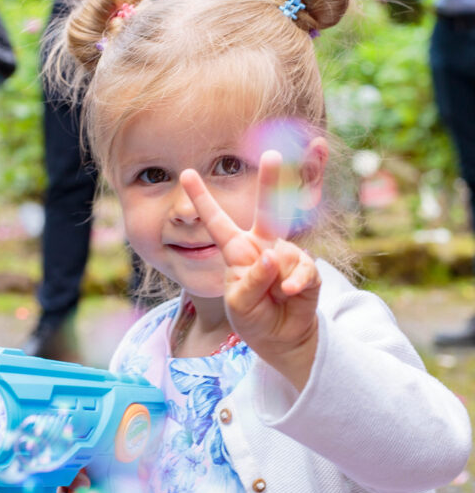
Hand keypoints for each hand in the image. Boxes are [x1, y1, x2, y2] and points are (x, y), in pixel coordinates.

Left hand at [180, 150, 320, 390]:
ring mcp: (285, 254)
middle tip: (272, 154)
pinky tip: (288, 294)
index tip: (186, 173)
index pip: (217, 221)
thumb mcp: (239, 303)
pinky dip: (294, 284)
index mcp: (237, 250)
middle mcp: (262, 245)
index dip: (202, 198)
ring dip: (276, 278)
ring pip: (282, 253)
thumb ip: (251, 280)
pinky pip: (302, 270)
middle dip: (271, 181)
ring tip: (274, 297)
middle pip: (267, 209)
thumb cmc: (253, 315)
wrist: (281, 338)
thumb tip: (270, 256)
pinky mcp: (306, 268)